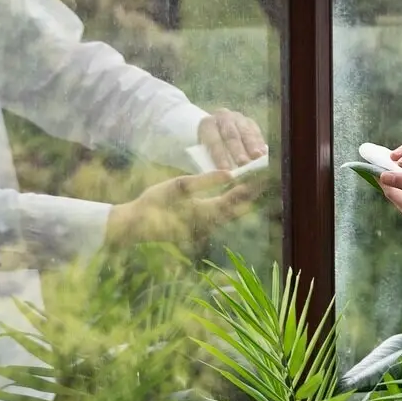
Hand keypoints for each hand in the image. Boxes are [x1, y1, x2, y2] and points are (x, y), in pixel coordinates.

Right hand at [104, 171, 260, 249]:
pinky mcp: (199, 228)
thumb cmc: (154, 203)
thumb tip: (231, 173)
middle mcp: (211, 224)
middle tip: (266, 175)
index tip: (266, 171)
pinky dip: (231, 203)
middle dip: (253, 191)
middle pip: (240, 207)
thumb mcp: (179, 186)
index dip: (253, 184)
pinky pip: (222, 215)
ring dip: (243, 198)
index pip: (239, 198)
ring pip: (232, 212)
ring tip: (254, 181)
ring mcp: (206, 228)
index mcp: (208, 213)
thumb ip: (206, 180)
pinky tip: (232, 193)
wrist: (135, 226)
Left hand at [197, 109, 266, 169]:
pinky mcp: (250, 123)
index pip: (213, 140)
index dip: (220, 155)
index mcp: (207, 125)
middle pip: (231, 135)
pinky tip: (264, 154)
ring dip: (252, 146)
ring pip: (245, 132)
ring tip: (257, 158)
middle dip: (238, 150)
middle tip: (243, 163)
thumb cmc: (208, 147)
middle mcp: (223, 118)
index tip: (226, 169)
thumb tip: (219, 177)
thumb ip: (209, 161)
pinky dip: (260, 144)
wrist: (217, 130)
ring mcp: (238, 119)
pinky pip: (257, 132)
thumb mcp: (203, 151)